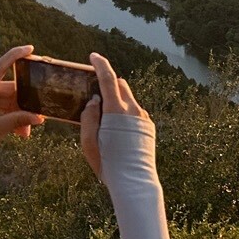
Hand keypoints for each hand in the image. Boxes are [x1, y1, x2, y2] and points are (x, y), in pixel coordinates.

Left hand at [0, 44, 46, 157]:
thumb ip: (17, 121)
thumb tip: (39, 117)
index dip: (15, 56)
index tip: (30, 49)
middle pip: (10, 90)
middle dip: (24, 105)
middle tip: (38, 117)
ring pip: (9, 102)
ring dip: (19, 116)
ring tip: (26, 132)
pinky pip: (4, 110)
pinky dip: (12, 119)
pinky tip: (20, 132)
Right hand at [80, 52, 147, 179]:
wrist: (134, 182)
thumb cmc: (107, 164)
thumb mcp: (88, 142)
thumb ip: (88, 117)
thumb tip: (94, 100)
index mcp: (117, 111)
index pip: (108, 79)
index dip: (100, 65)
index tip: (93, 57)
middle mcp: (133, 110)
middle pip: (120, 85)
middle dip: (108, 85)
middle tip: (95, 96)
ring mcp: (144, 117)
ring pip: (129, 98)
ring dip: (117, 101)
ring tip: (106, 120)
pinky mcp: (149, 125)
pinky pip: (136, 111)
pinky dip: (125, 112)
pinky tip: (118, 131)